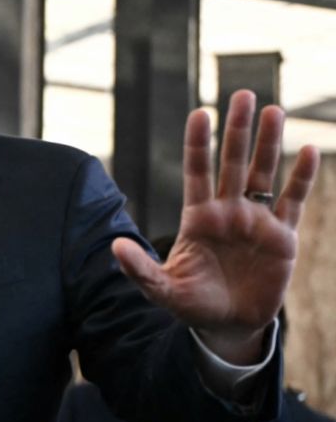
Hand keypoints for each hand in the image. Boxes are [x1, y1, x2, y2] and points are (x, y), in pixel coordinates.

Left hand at [112, 89, 318, 364]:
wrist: (227, 326)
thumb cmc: (192, 304)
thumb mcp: (162, 288)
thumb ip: (140, 268)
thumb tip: (115, 246)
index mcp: (198, 218)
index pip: (197, 172)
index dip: (199, 144)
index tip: (200, 113)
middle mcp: (228, 212)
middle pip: (233, 163)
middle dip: (237, 131)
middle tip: (241, 95)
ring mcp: (256, 221)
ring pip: (265, 174)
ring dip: (269, 143)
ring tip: (273, 110)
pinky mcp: (282, 237)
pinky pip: (292, 201)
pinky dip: (300, 178)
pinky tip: (306, 151)